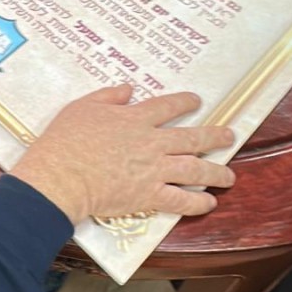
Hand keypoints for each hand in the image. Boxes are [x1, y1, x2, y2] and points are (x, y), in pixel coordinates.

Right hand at [11, 86, 234, 227]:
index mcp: (135, 119)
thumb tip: (128, 89)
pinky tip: (209, 202)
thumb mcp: (82, 107)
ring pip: (194, 170)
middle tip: (230, 136)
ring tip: (229, 176)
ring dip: (216, 173)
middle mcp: (151, 142)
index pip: (168, 107)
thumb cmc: (65, 140)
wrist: (61, 177)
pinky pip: (181, 200)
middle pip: (192, 138)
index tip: (196, 101)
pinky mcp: (149, 196)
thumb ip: (108, 97)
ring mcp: (153, 170)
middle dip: (215, 136)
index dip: (185, 103)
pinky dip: (197, 202)